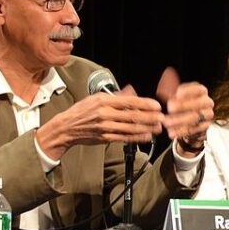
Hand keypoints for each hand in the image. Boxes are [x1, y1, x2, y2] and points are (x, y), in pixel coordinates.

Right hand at [35, 84, 162, 159]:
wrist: (66, 127)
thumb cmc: (82, 111)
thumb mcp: (96, 98)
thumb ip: (116, 96)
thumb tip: (132, 91)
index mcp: (104, 101)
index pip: (129, 101)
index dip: (145, 103)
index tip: (156, 105)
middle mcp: (105, 113)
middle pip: (132, 115)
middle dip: (150, 117)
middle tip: (162, 117)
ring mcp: (105, 127)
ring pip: (130, 128)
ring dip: (147, 128)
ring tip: (158, 127)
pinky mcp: (105, 137)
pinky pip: (125, 137)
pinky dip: (137, 137)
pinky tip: (147, 136)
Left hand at [157, 67, 212, 156]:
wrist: (189, 125)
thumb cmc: (181, 107)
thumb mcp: (174, 95)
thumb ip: (170, 86)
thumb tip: (168, 73)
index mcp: (202, 92)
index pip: (199, 89)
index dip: (189, 91)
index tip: (177, 93)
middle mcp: (207, 103)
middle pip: (199, 103)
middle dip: (184, 105)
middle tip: (169, 107)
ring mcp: (208, 116)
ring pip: (196, 118)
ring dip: (180, 120)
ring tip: (166, 122)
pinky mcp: (205, 128)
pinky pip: (194, 130)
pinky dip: (182, 132)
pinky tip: (171, 132)